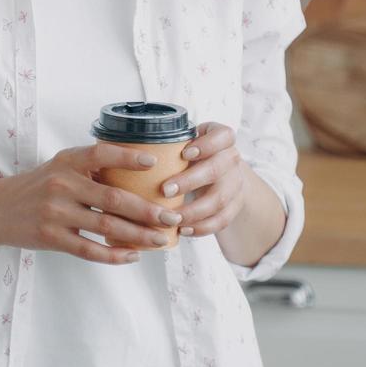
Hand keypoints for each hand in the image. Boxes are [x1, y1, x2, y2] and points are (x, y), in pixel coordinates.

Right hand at [0, 143, 184, 264]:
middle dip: (147, 210)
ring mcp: (56, 213)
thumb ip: (91, 169)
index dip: (127, 157)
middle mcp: (62, 185)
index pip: (100, 154)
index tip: (154, 164)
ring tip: (161, 239)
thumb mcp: (60, 166)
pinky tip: (133, 255)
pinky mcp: (51, 238)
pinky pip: (89, 250)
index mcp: (67, 161)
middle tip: (171, 217)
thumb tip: (139, 174)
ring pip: (106, 227)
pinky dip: (113, 255)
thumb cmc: (39, 186)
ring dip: (138, 235)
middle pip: (113, 198)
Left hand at [161, 122, 247, 238]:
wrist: (221, 173)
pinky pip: (222, 220)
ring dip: (194, 211)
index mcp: (221, 139)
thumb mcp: (187, 141)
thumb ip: (169, 143)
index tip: (185, 153)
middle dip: (190, 181)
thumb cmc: (194, 155)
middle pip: (217, 170)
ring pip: (220, 199)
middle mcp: (231, 160)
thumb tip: (129, 149)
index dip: (207, 145)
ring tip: (172, 217)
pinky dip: (202, 228)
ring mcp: (235, 184)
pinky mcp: (234, 206)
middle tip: (165, 190)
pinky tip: (183, 229)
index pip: (223, 136)